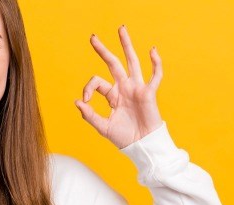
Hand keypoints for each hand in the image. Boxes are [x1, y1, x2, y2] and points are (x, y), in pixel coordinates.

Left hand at [75, 25, 164, 148]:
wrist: (142, 146)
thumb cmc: (124, 138)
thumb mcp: (103, 127)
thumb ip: (90, 115)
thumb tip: (77, 102)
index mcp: (113, 95)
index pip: (97, 82)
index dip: (88, 88)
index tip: (85, 100)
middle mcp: (124, 88)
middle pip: (113, 64)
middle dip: (103, 51)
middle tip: (92, 37)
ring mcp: (137, 88)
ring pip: (132, 62)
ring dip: (126, 45)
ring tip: (121, 29)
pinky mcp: (148, 92)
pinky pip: (155, 75)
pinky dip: (156, 63)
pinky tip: (152, 50)